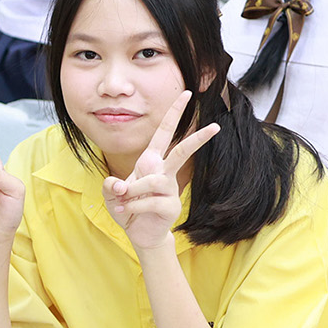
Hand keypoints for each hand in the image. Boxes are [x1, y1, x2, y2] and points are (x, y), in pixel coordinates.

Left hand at [101, 91, 219, 250]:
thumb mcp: (112, 194)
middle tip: (216, 126)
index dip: (173, 113)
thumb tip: (119, 183)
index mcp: (151, 161)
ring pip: (154, 180)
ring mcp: (170, 189)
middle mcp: (164, 172)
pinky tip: (125, 210)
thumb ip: (111, 186)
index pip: (163, 133)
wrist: (138, 233)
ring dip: (133, 190)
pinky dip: (133, 206)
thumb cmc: (127, 207)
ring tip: (121, 199)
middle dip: (198, 138)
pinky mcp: (171, 206)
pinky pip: (151, 201)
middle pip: (183, 151)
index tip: (185, 94)